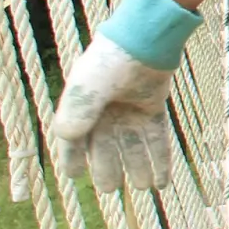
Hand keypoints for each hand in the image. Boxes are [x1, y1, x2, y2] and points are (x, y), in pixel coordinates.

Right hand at [53, 36, 174, 189]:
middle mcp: (105, 112)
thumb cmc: (111, 61)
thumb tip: (66, 137)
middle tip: (110, 189)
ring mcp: (130, 111)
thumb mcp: (87, 88)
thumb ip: (77, 113)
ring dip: (138, 168)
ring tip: (142, 187)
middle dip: (108, 170)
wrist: (145, 39)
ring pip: (133, 148)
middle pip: (106, 149)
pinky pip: (155, 139)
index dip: (72, 158)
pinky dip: (159, 160)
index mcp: (83, 108)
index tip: (74, 175)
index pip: (73, 140)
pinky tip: (162, 182)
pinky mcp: (152, 108)